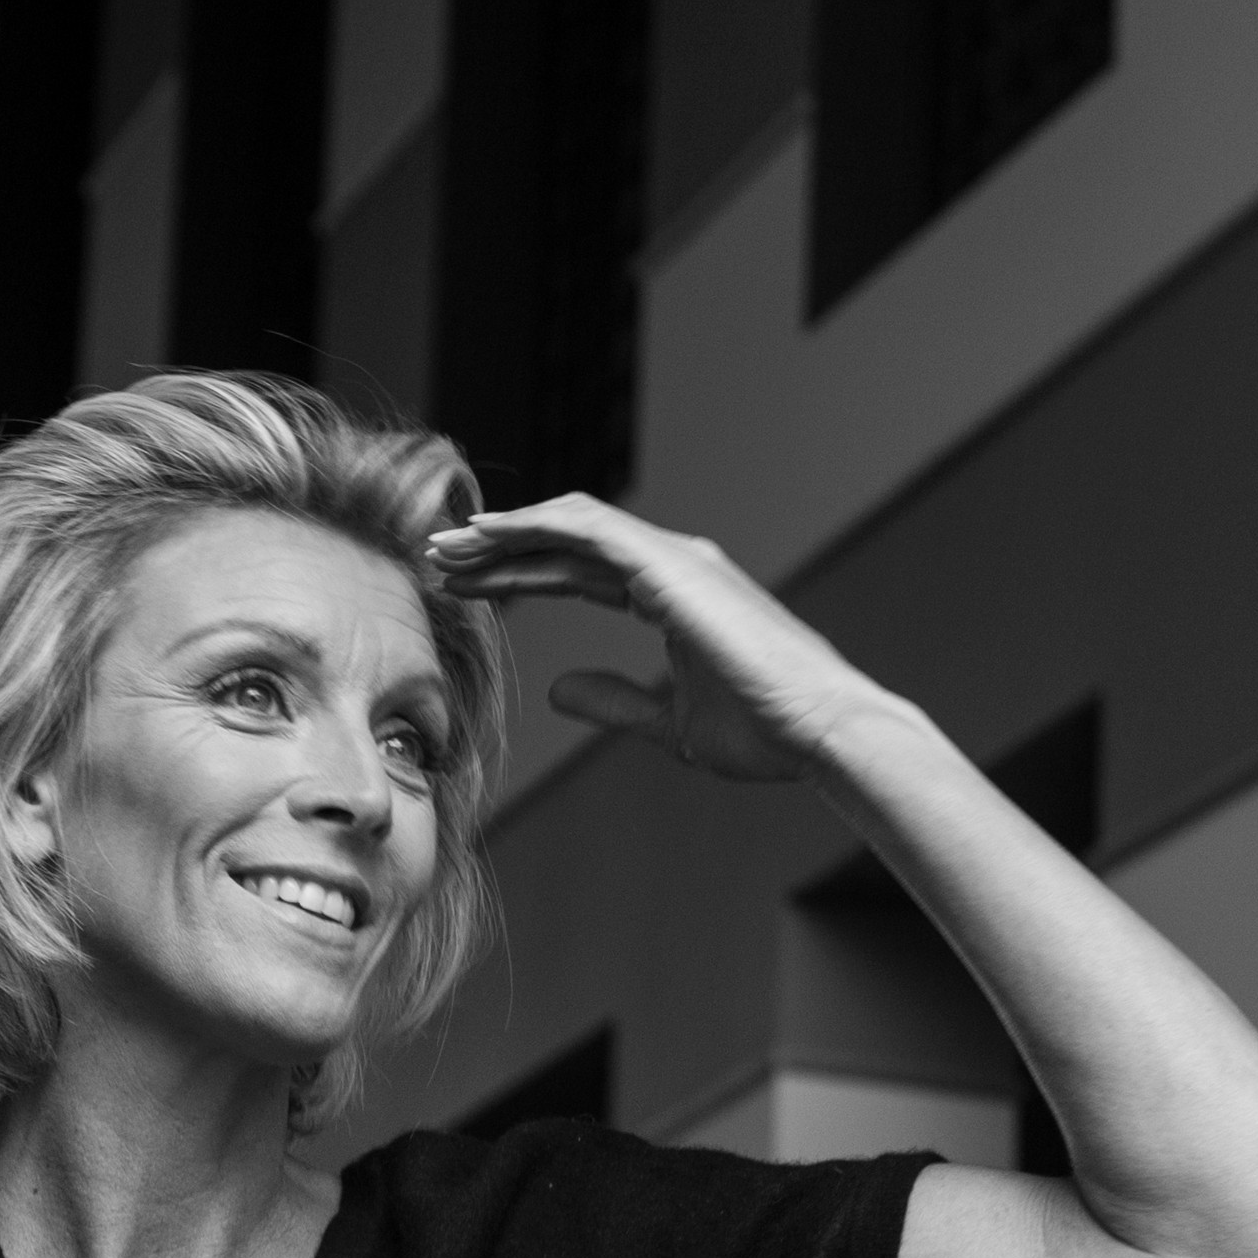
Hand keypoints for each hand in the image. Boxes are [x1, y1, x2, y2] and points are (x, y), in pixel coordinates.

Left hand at [424, 495, 902, 782]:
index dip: (520, 576)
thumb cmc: (764, 732)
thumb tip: (556, 690)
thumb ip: (614, 700)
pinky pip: (587, 529)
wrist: (821, 732)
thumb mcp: (669, 721)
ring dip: (505, 534)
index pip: (578, 573)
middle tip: (437, 562)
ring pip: (569, 526)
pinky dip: (533, 526)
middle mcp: (670, 565)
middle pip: (564, 544)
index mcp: (672, 596)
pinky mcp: (670, 564)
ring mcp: (672, 558)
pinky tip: (487, 536)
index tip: (467, 589)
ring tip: (448, 549)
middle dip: (498, 551)